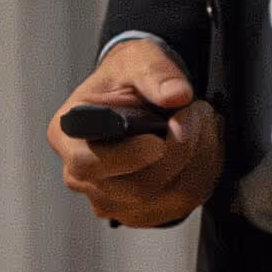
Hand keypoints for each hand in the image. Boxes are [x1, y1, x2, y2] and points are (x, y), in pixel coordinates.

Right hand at [51, 33, 220, 229]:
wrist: (139, 95)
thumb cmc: (126, 79)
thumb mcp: (137, 60)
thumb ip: (155, 73)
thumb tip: (176, 95)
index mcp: (67, 136)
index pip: (87, 164)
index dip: (127, 156)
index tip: (159, 140)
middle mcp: (82, 176)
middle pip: (135, 188)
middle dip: (178, 151)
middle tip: (196, 113)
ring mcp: (112, 200)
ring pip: (166, 199)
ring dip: (199, 159)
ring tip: (202, 121)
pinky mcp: (142, 212)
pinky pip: (184, 203)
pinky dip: (204, 172)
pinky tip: (203, 143)